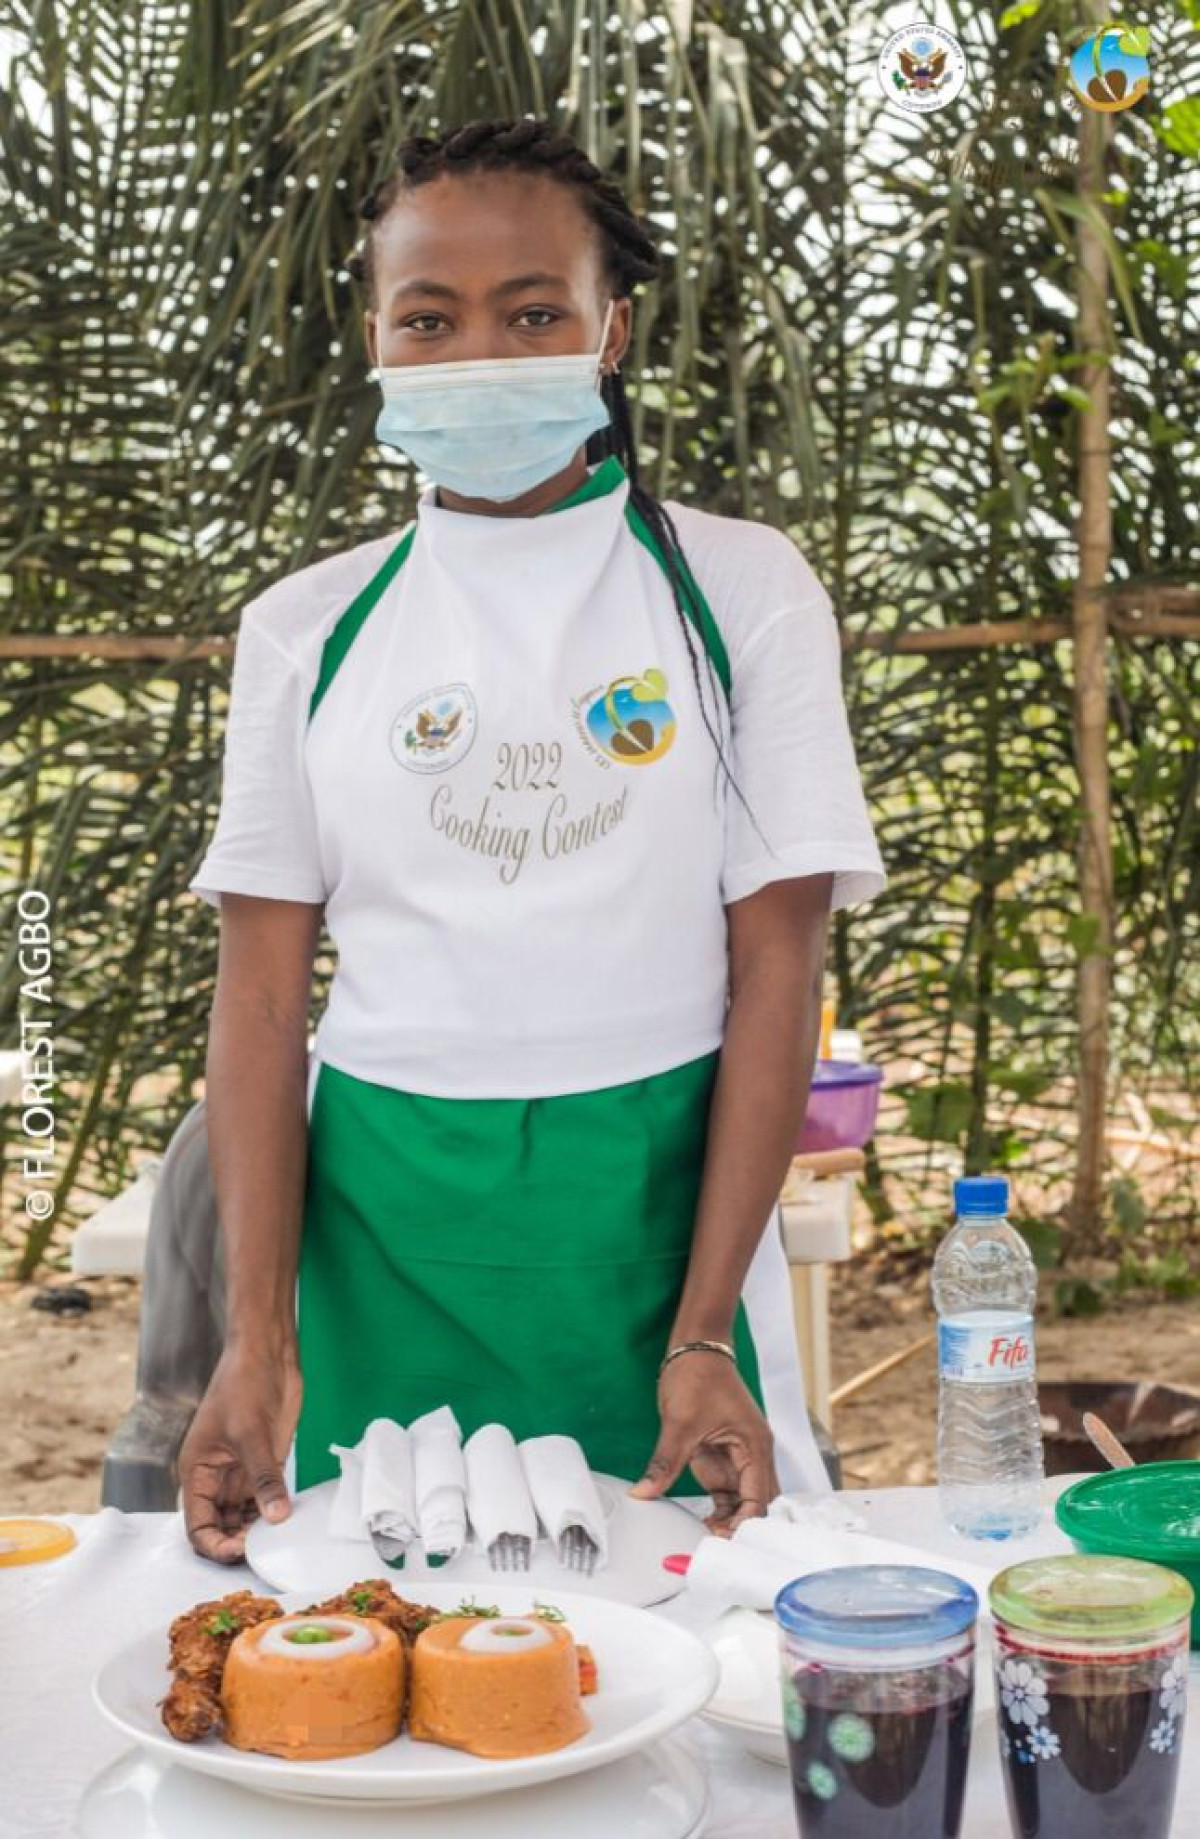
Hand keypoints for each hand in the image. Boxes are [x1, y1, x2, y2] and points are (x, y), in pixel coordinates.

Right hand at [179, 1340, 302, 1563]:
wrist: (268, 1353)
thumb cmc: (243, 1384)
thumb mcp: (251, 1434)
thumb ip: (264, 1478)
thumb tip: (276, 1517)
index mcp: (196, 1471)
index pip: (197, 1525)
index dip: (214, 1544)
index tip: (239, 1551)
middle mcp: (215, 1478)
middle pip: (220, 1526)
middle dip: (238, 1542)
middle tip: (265, 1549)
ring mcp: (241, 1473)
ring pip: (244, 1517)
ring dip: (258, 1531)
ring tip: (279, 1539)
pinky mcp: (266, 1465)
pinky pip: (267, 1499)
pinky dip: (275, 1512)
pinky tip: (290, 1520)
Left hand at [627, 1351, 780, 1534]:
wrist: (695, 1349)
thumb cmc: (698, 1376)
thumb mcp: (679, 1422)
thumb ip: (664, 1462)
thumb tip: (644, 1493)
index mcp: (755, 1445)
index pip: (760, 1497)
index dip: (746, 1523)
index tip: (723, 1541)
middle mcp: (754, 1454)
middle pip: (758, 1502)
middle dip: (741, 1526)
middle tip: (715, 1546)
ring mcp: (739, 1456)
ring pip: (743, 1500)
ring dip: (729, 1519)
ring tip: (706, 1539)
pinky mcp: (723, 1456)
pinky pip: (727, 1491)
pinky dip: (720, 1508)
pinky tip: (705, 1523)